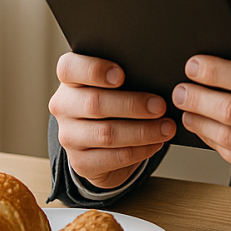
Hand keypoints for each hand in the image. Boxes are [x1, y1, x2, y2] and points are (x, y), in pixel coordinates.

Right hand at [49, 52, 176, 188]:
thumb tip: (158, 75)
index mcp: (70, 79)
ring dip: (142, 131)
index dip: (94, 70)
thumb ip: (129, 74)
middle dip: (132, 105)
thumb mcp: (118, 84)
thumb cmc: (117, 100)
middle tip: (160, 106)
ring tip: (167, 127)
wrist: (104, 141)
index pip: (69, 68)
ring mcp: (69, 136)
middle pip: (94, 103)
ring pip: (106, 134)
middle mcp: (63, 106)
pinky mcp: (80, 162)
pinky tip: (156, 143)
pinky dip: (140, 150)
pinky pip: (113, 158)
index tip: (121, 75)